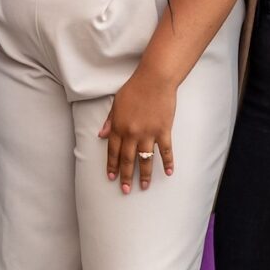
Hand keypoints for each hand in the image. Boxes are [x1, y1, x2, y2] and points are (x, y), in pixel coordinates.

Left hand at [100, 67, 177, 192]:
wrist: (155, 79)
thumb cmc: (135, 88)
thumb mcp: (116, 103)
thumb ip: (109, 121)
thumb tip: (101, 134)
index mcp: (119, 127)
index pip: (113, 151)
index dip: (112, 165)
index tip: (112, 177)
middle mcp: (132, 133)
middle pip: (128, 159)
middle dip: (126, 176)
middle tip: (125, 190)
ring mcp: (149, 133)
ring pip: (145, 159)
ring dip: (145, 174)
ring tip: (144, 186)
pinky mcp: (163, 130)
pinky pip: (166, 150)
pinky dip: (168, 162)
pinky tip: (168, 172)